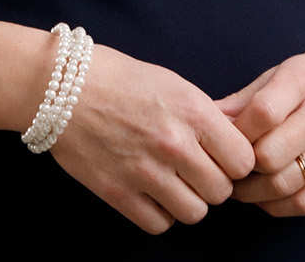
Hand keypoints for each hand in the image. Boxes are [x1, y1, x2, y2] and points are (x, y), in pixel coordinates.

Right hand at [48, 44, 258, 233]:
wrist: (61, 86)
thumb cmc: (119, 79)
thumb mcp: (173, 84)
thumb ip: (205, 118)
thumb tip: (233, 146)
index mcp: (193, 112)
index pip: (244, 161)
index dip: (235, 162)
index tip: (221, 157)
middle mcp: (174, 144)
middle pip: (222, 191)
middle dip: (212, 183)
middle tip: (194, 170)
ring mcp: (145, 172)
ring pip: (195, 213)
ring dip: (188, 200)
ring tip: (172, 183)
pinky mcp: (118, 193)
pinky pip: (160, 225)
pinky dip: (160, 214)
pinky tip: (150, 193)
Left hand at [216, 42, 304, 217]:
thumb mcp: (285, 70)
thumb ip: (246, 97)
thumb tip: (207, 117)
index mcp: (304, 79)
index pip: (263, 113)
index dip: (236, 132)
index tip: (224, 137)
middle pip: (270, 155)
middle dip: (241, 166)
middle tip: (226, 166)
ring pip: (286, 184)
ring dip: (253, 192)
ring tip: (240, 185)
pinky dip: (279, 206)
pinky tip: (266, 196)